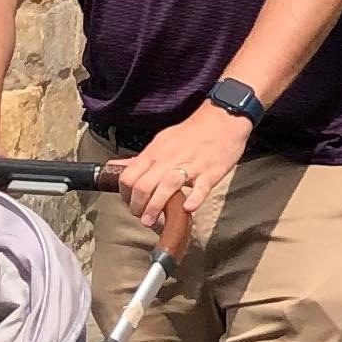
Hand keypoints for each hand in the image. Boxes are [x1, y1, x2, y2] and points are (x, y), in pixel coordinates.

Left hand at [110, 107, 248, 251]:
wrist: (224, 119)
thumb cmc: (192, 133)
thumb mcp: (162, 141)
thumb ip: (142, 158)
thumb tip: (117, 166)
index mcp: (155, 151)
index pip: (129, 176)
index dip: (125, 195)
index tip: (131, 204)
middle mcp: (169, 158)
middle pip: (143, 185)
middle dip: (137, 206)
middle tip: (142, 217)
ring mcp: (191, 165)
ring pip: (167, 186)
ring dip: (156, 207)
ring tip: (153, 222)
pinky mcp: (211, 171)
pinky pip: (201, 187)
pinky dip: (194, 199)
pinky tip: (188, 208)